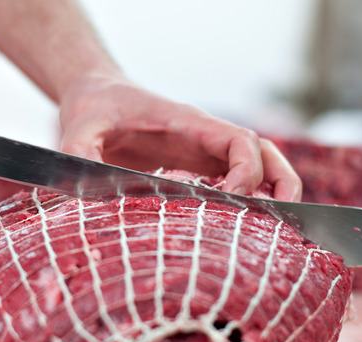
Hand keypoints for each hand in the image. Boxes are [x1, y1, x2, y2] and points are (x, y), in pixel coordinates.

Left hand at [58, 74, 301, 201]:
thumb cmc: (94, 107)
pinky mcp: (197, 163)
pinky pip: (237, 176)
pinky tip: (247, 225)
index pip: (236, 139)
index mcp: (186, 122)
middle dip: (278, 181)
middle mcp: (203, 135)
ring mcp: (204, 149)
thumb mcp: (79, 126)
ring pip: (259, 162)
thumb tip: (81, 192)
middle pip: (262, 150)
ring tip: (282, 221)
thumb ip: (79, 152)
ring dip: (276, 187)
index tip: (233, 200)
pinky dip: (253, 196)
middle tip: (278, 217)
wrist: (96, 96)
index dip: (245, 170)